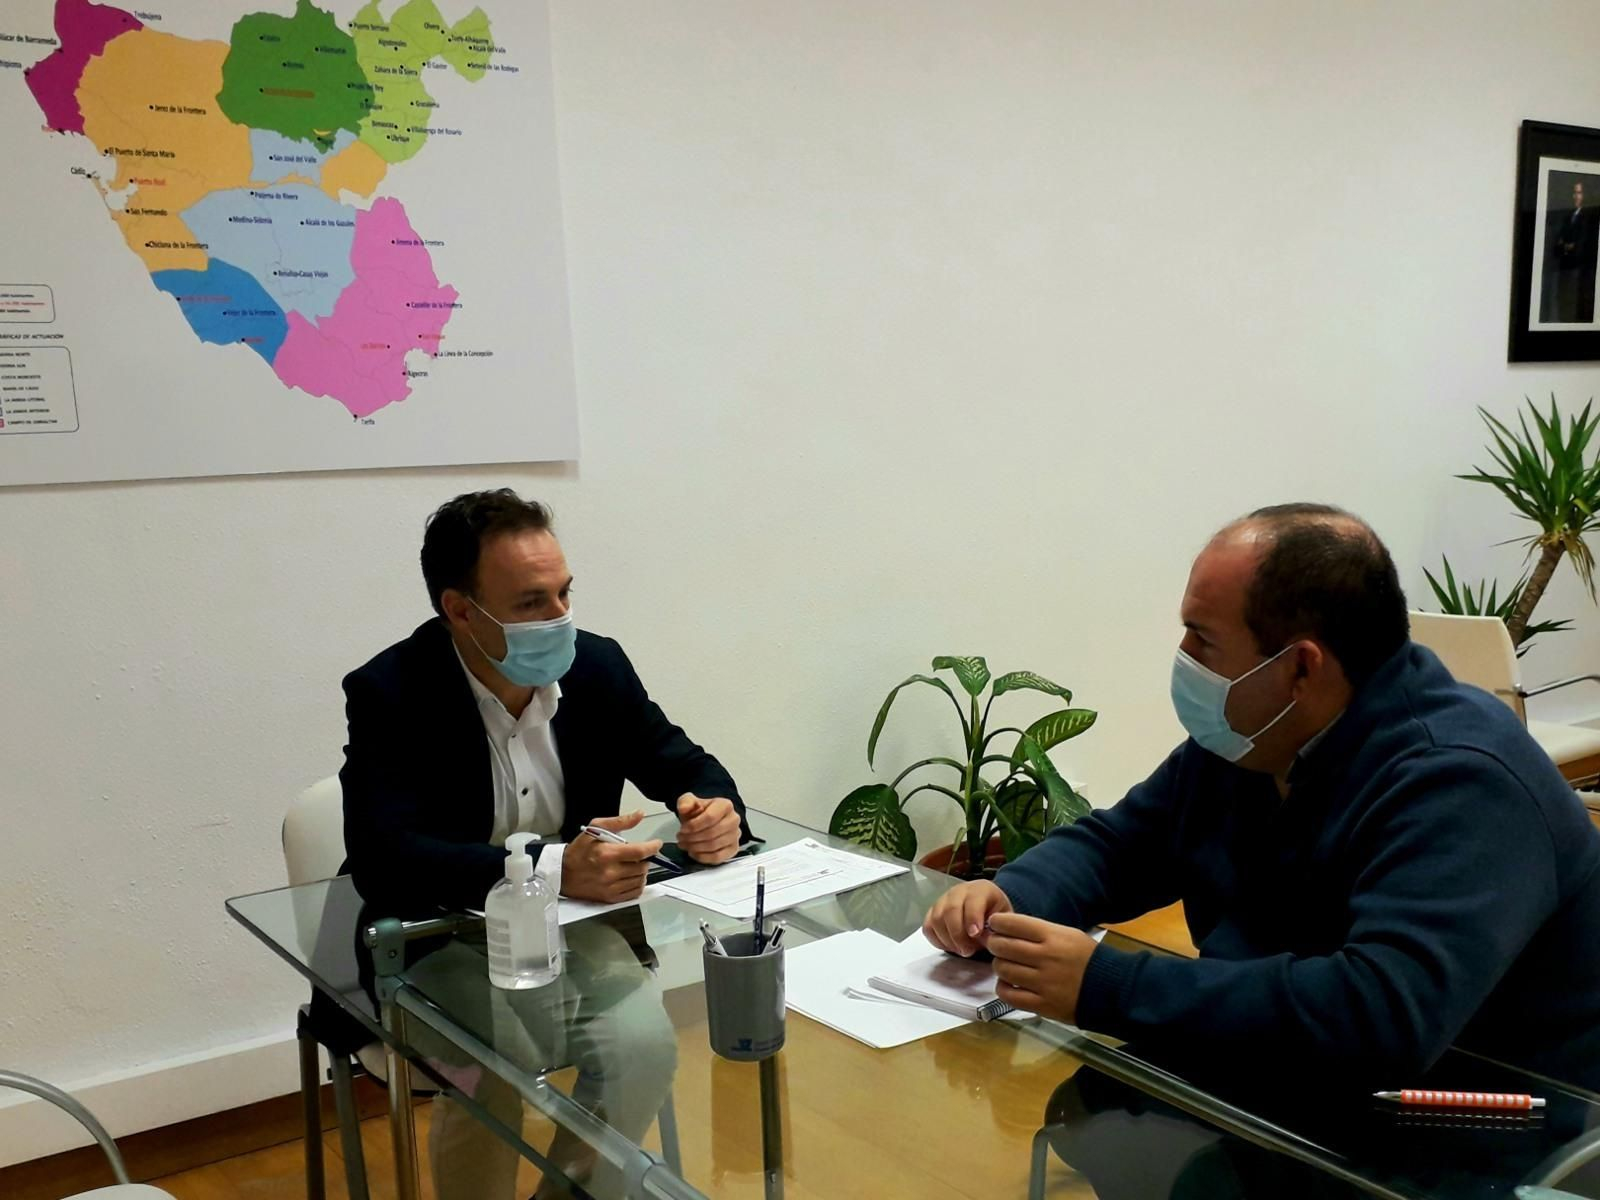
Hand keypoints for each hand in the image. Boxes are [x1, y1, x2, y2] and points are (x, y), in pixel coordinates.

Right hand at [561, 811, 662, 902]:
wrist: (563, 873)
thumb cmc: (579, 850)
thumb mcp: (595, 828)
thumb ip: (620, 821)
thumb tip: (639, 815)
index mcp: (607, 853)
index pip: (640, 851)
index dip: (653, 847)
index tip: (656, 844)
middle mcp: (610, 872)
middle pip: (643, 867)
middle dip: (645, 859)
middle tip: (639, 854)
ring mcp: (611, 887)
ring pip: (640, 880)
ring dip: (642, 872)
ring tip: (633, 865)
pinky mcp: (610, 898)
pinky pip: (634, 893)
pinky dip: (637, 884)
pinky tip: (631, 877)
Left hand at [675, 795, 741, 863]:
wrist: (708, 819)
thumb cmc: (700, 812)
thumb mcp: (689, 801)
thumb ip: (685, 803)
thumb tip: (683, 808)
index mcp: (725, 805)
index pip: (710, 817)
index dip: (693, 826)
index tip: (682, 829)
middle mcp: (734, 820)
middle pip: (712, 833)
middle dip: (692, 838)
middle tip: (681, 838)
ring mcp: (735, 835)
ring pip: (714, 846)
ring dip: (695, 847)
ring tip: (685, 844)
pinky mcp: (733, 849)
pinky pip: (718, 857)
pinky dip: (702, 857)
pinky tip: (693, 853)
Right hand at [922, 880, 1012, 956]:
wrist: (987, 905)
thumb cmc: (996, 913)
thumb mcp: (1003, 918)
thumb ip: (996, 928)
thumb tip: (983, 939)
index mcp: (980, 889)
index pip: (972, 901)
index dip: (972, 918)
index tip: (975, 935)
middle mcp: (959, 891)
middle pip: (950, 910)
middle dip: (958, 935)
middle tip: (968, 951)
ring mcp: (943, 900)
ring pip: (936, 919)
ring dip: (948, 939)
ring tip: (961, 950)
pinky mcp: (933, 911)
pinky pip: (928, 927)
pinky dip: (937, 940)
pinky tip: (951, 946)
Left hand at [985, 912, 1099, 1023]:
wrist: (1111, 989)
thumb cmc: (1088, 959)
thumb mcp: (1068, 935)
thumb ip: (1039, 932)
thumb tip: (1008, 929)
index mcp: (1053, 936)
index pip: (1012, 923)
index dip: (997, 923)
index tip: (994, 925)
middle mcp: (1046, 957)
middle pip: (1002, 946)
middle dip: (994, 944)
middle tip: (996, 945)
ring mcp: (1043, 982)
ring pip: (1003, 969)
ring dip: (999, 966)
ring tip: (1005, 965)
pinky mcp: (1042, 1004)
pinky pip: (1009, 995)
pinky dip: (1004, 988)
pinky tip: (1009, 984)